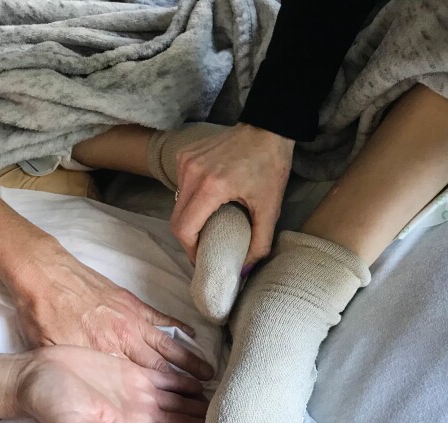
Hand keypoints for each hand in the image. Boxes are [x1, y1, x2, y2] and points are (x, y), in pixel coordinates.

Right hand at [0, 346, 207, 422]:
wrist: (35, 375)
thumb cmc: (51, 404)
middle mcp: (143, 419)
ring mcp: (143, 397)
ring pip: (186, 406)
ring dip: (210, 408)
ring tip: (241, 406)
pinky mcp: (138, 375)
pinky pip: (173, 382)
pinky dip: (194, 383)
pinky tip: (214, 383)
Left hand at [10, 248, 213, 379]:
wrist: (45, 275)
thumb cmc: (44, 315)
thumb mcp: (55, 353)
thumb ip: (79, 372)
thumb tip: (96, 393)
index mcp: (108, 354)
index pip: (142, 380)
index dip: (163, 396)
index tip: (182, 410)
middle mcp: (125, 338)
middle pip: (162, 365)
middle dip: (185, 382)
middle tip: (206, 397)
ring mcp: (131, 318)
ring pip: (167, 343)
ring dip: (188, 359)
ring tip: (208, 372)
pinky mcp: (131, 302)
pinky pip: (161, 317)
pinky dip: (179, 326)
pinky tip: (193, 334)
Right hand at [172, 123, 294, 266]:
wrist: (267, 128)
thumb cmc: (271, 166)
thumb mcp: (271, 208)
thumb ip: (260, 242)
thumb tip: (246, 269)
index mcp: (211, 187)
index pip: (184, 229)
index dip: (191, 250)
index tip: (204, 258)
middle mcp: (191, 173)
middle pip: (176, 220)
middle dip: (189, 239)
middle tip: (206, 247)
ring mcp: (185, 162)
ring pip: (176, 204)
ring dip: (189, 220)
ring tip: (208, 227)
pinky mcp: (185, 155)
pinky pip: (181, 188)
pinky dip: (191, 201)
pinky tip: (208, 203)